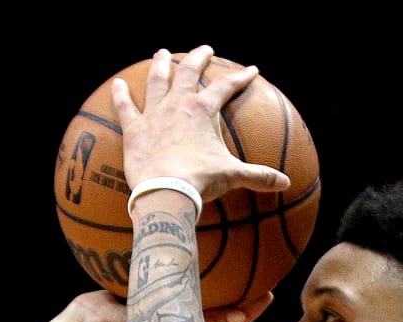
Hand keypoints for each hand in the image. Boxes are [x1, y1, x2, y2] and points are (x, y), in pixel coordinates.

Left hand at [110, 45, 290, 205]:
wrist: (166, 191)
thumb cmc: (200, 181)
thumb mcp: (232, 176)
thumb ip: (258, 176)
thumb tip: (285, 183)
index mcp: (203, 110)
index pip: (226, 86)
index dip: (240, 77)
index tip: (251, 70)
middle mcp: (178, 104)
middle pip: (189, 72)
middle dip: (199, 58)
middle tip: (205, 49)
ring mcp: (154, 114)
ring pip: (157, 81)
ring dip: (160, 65)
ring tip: (162, 53)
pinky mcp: (134, 129)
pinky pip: (124, 107)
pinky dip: (120, 95)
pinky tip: (117, 84)